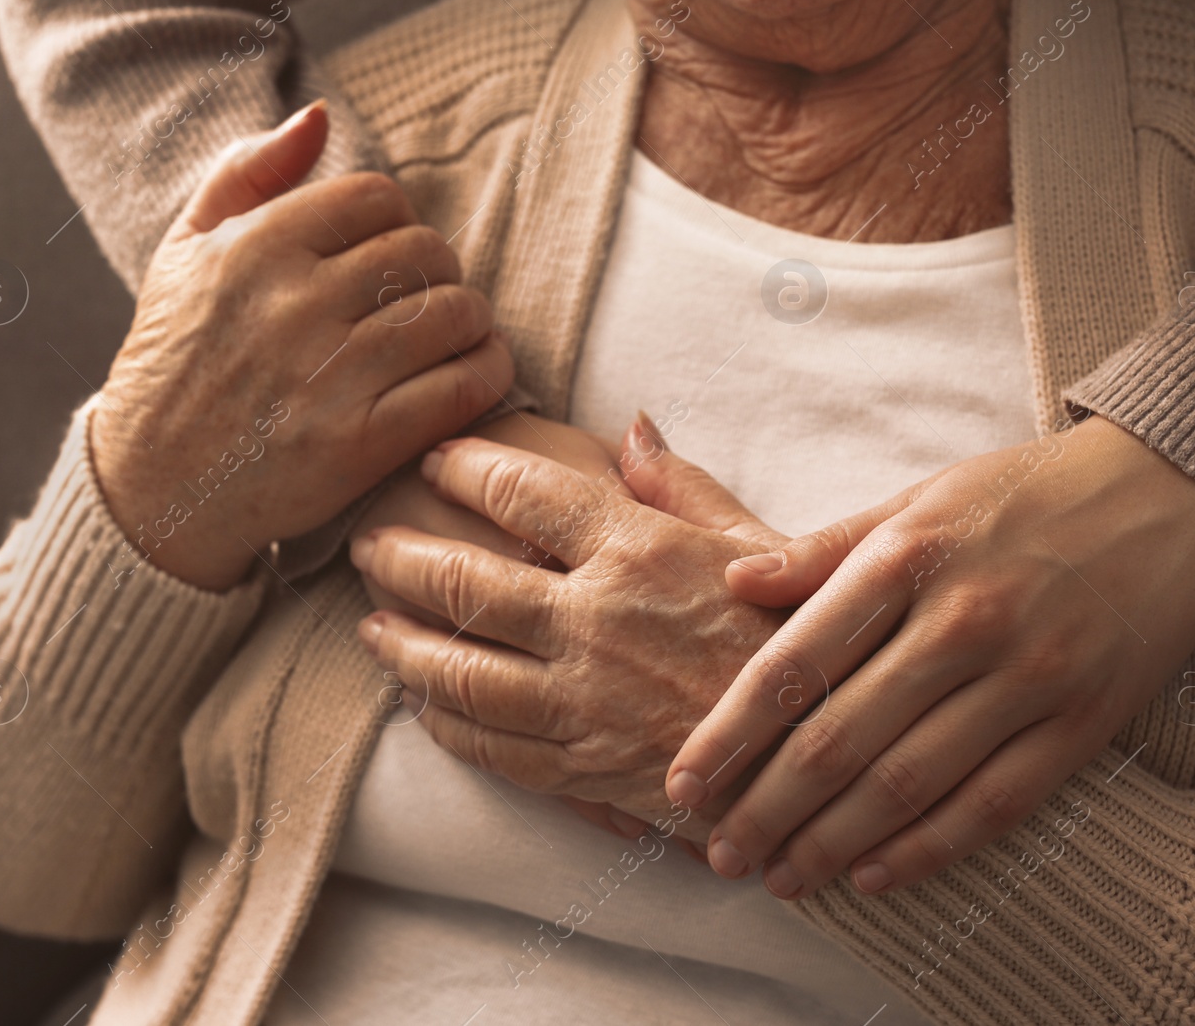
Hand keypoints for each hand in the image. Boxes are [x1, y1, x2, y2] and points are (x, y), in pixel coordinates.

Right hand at [93, 101, 512, 589]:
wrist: (154, 488)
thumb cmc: (177, 360)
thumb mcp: (185, 251)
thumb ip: (248, 172)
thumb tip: (320, 116)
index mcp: (254, 249)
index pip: (377, 198)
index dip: (400, 219)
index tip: (392, 251)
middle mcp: (293, 307)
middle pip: (424, 252)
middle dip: (441, 268)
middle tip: (430, 293)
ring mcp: (330, 378)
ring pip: (451, 314)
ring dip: (472, 320)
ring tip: (458, 332)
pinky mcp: (360, 444)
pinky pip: (460, 387)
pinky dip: (486, 373)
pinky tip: (475, 372)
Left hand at [349, 417, 786, 838]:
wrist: (828, 759)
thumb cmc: (800, 643)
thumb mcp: (757, 546)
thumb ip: (684, 486)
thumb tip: (632, 426)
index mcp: (639, 552)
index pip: (522, 493)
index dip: (464, 469)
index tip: (434, 461)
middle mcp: (596, 622)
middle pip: (462, 583)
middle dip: (398, 558)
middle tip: (365, 543)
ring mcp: (581, 701)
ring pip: (456, 672)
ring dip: (399, 647)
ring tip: (370, 628)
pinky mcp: (582, 768)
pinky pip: (489, 745)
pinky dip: (445, 724)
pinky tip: (424, 708)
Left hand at [667, 415, 1194, 898]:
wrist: (1173, 490)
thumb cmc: (1022, 496)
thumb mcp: (917, 499)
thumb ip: (822, 550)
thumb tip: (731, 580)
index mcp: (907, 557)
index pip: (793, 663)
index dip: (730, 734)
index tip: (682, 784)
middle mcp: (963, 620)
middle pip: (839, 738)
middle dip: (767, 807)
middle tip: (719, 853)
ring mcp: (1029, 676)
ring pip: (909, 783)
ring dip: (833, 842)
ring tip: (781, 877)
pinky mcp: (1084, 721)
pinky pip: (994, 803)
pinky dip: (929, 849)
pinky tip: (873, 876)